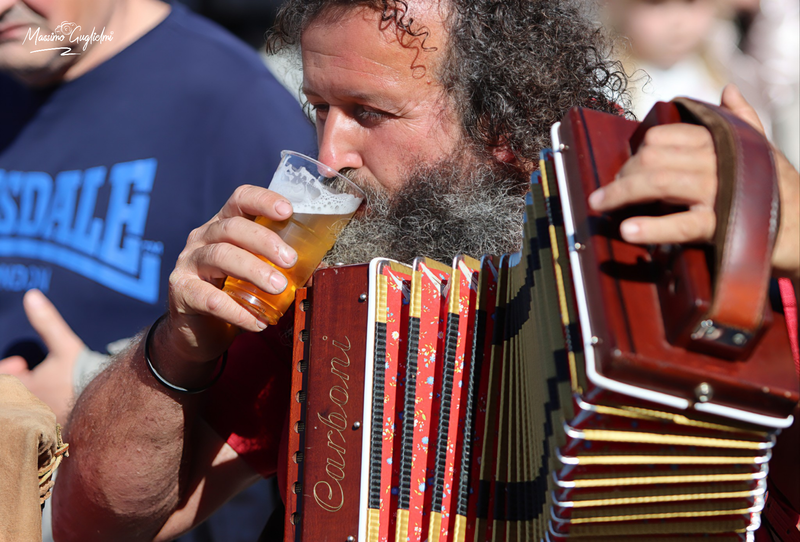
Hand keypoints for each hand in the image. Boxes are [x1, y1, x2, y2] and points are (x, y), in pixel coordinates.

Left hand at [0, 290, 84, 423]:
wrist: (112, 400)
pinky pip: (41, 419)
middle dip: (19, 382)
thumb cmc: (82, 373)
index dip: (8, 371)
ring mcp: (42, 421)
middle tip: (29, 372)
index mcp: (23, 390)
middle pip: (13, 396)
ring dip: (31, 395)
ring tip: (46, 385)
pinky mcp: (57, 430)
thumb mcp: (64, 346)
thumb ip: (47, 322)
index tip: (21, 364)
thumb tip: (31, 295)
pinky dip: (44, 408)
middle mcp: (28, 409)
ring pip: (27, 407)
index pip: (3, 383)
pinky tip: (60, 400)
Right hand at [158, 185, 297, 372]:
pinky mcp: (182, 291)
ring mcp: (189, 263)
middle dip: (265, 241)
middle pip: (233, 227)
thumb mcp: (256, 273)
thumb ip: (280, 266)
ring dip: (255, 271)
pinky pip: (210, 298)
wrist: (199, 331)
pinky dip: (237, 311)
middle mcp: (203, 238)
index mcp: (224, 225)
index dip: (263, 200)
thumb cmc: (234, 295)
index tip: (288, 210)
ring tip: (279, 288)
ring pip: (221, 256)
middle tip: (291, 260)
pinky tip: (257, 322)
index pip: (240, 199)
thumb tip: (321, 266)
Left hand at [589, 85, 799, 280]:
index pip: (663, 136)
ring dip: (622, 193)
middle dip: (623, 175)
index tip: (626, 170)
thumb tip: (728, 89)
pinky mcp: (724, 225)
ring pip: (658, 182)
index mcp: (721, 142)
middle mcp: (717, 161)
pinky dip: (651, 228)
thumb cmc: (779, 190)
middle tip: (607, 194)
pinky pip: (681, 224)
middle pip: (652, 157)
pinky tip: (627, 231)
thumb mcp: (762, 150)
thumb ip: (743, 119)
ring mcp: (719, 192)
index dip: (638, 152)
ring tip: (600, 205)